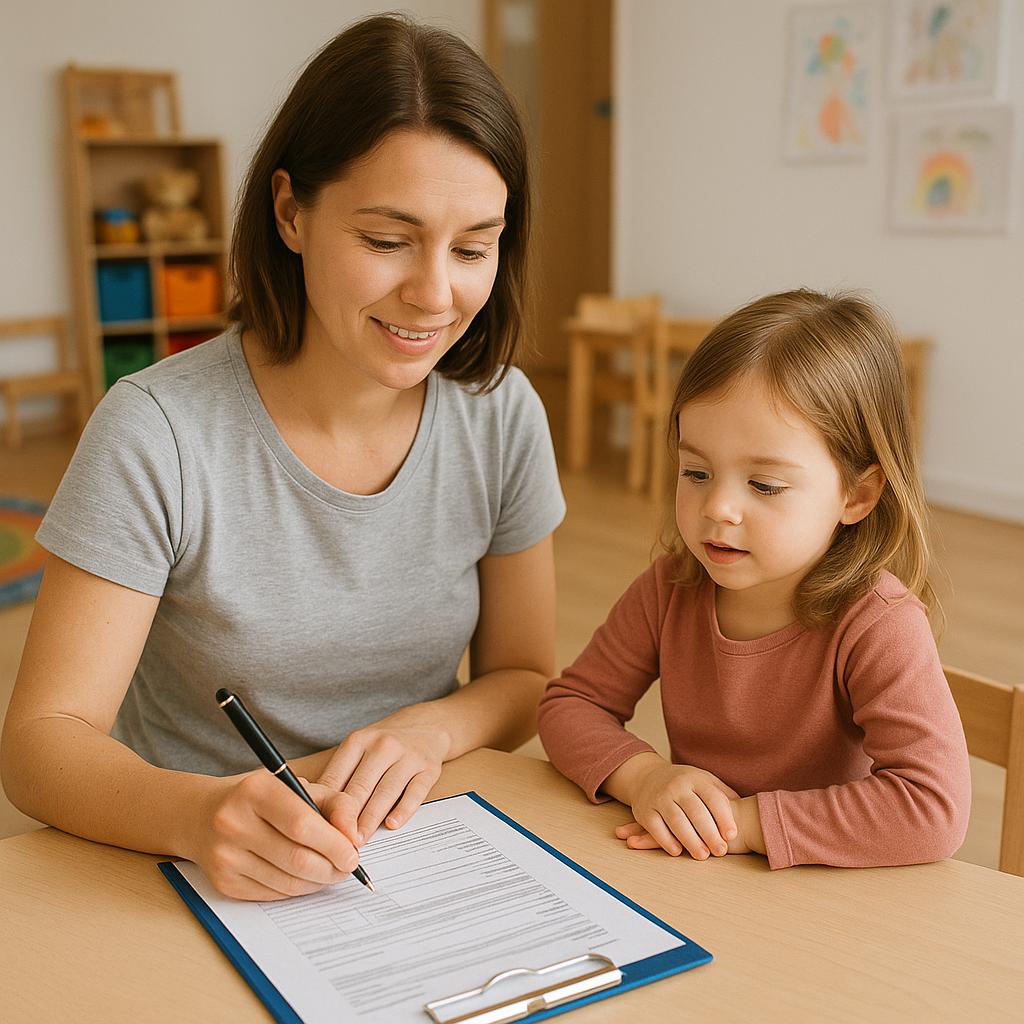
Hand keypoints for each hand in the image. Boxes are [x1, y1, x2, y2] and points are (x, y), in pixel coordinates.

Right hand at [191, 770, 361, 899]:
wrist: (203, 815)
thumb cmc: (262, 799)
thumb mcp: (300, 786)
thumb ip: (335, 804)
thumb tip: (354, 836)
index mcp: (256, 790)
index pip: (303, 824)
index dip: (335, 844)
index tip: (353, 853)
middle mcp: (234, 822)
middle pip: (297, 858)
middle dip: (332, 868)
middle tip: (347, 867)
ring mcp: (225, 856)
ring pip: (287, 882)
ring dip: (318, 882)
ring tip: (330, 872)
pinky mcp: (223, 882)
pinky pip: (273, 894)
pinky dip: (297, 890)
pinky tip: (305, 878)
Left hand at [317, 704, 450, 843]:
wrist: (427, 725)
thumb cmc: (384, 744)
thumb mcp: (359, 747)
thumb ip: (341, 775)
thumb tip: (318, 810)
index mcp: (358, 741)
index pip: (338, 776)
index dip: (328, 805)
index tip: (320, 828)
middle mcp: (383, 746)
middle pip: (361, 786)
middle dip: (348, 817)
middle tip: (339, 842)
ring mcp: (408, 757)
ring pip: (386, 791)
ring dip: (371, 818)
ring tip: (360, 840)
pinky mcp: (429, 769)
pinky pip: (415, 792)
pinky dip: (403, 809)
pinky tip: (393, 824)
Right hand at [609, 756, 739, 859]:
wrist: (647, 776)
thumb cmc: (684, 783)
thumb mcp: (704, 780)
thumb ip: (722, 793)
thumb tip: (744, 810)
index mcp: (695, 779)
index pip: (713, 797)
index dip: (723, 817)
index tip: (731, 835)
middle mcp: (676, 786)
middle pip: (696, 812)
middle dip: (709, 834)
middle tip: (721, 851)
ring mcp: (659, 798)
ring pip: (677, 821)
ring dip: (691, 840)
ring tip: (703, 856)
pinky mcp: (645, 811)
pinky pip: (656, 828)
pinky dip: (667, 841)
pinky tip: (678, 851)